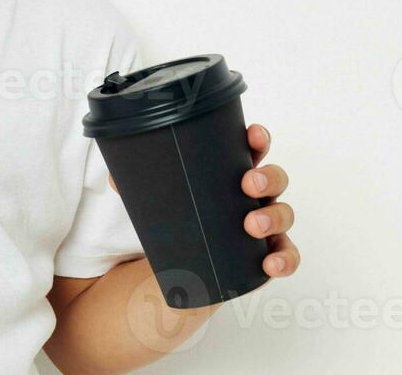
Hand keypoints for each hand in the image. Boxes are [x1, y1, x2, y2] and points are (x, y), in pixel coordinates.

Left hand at [107, 122, 299, 278]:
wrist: (183, 266)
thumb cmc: (180, 219)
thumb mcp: (159, 199)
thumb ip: (137, 186)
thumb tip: (114, 177)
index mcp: (231, 171)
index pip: (252, 148)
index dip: (258, 138)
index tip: (252, 135)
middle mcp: (254, 196)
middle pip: (275, 177)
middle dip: (267, 177)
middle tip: (247, 184)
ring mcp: (263, 224)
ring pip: (284, 214)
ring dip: (274, 216)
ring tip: (252, 225)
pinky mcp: (264, 254)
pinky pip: (286, 254)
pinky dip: (285, 258)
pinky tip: (271, 263)